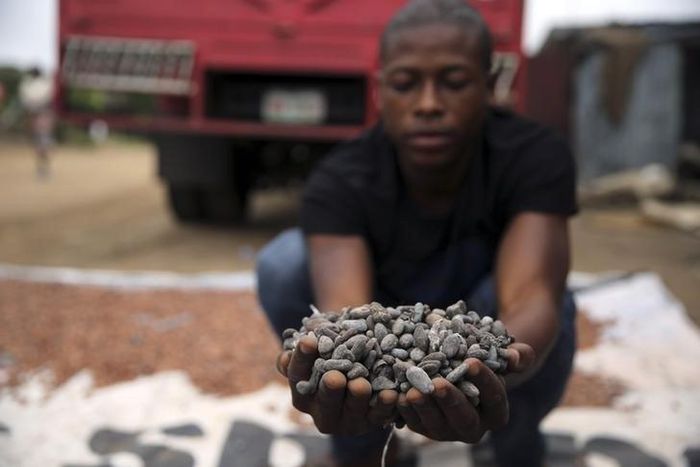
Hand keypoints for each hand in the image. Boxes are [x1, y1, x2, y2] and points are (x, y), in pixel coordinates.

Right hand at [276, 335, 398, 435]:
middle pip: (324, 401)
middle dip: (330, 389)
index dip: (302, 359)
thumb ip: (303, 351)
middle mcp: (321, 410)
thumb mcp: (316, 350)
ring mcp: (347, 420)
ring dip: (357, 398)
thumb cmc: (332, 357)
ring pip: (352, 411)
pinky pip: (379, 416)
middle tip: (335, 377)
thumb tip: (287, 355)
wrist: (360, 374)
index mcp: (303, 391)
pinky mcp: (371, 422)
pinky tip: (391, 394)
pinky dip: (385, 405)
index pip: (297, 375)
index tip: (309, 340)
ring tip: (361, 385)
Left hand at [396, 342, 534, 442]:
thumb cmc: (483, 361)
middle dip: (451, 401)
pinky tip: (398, 395)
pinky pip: (414, 423)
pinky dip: (405, 411)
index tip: (471, 362)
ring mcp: (447, 431)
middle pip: (464, 419)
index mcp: (496, 412)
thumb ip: (515, 355)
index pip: (494, 398)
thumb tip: (514, 357)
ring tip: (413, 391)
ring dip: (424, 408)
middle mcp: (473, 427)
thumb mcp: (500, 355)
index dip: (484, 381)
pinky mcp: (424, 428)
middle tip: (438, 384)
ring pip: (436, 425)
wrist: (457, 370)